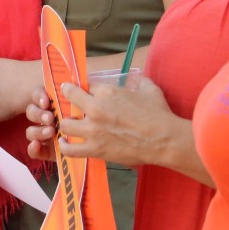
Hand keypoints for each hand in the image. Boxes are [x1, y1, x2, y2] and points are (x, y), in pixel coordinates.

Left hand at [31, 76, 178, 166]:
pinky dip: (65, 146)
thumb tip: (134, 80)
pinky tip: (67, 143)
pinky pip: (70, 149)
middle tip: (73, 108)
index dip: (83, 88)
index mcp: (107, 91)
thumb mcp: (147, 88)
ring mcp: (93, 131)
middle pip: (68, 101)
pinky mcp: (95, 149)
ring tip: (70, 125)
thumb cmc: (158, 114)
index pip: (85, 85)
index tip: (81, 90)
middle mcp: (95, 109)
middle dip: (69, 103)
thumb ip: (136, 82)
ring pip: (64, 124)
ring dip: (66, 123)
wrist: (164, 140)